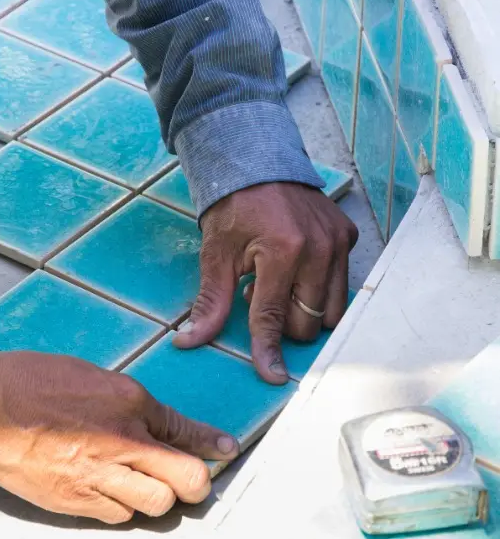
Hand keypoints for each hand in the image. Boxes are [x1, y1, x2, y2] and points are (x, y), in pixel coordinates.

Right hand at [0, 350, 238, 522]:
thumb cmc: (37, 382)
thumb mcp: (97, 379)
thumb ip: (135, 406)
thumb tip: (161, 423)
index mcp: (130, 404)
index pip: (185, 432)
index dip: (211, 445)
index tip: (225, 451)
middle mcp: (121, 444)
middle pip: (185, 481)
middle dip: (194, 483)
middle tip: (188, 480)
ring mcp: (97, 477)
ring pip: (155, 506)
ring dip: (156, 497)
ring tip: (143, 483)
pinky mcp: (74, 502)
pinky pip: (117, 516)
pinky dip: (122, 506)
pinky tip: (110, 490)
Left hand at [174, 182, 357, 383]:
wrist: (258, 162)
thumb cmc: (233, 209)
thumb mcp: (216, 255)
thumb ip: (210, 302)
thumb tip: (189, 341)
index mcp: (282, 251)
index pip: (273, 317)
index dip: (268, 350)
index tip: (272, 376)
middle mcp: (318, 249)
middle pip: (308, 322)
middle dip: (283, 324)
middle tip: (259, 294)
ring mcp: (337, 242)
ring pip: (331, 310)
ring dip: (304, 311)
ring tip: (280, 285)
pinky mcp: (348, 236)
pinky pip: (341, 284)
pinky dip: (319, 290)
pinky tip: (297, 272)